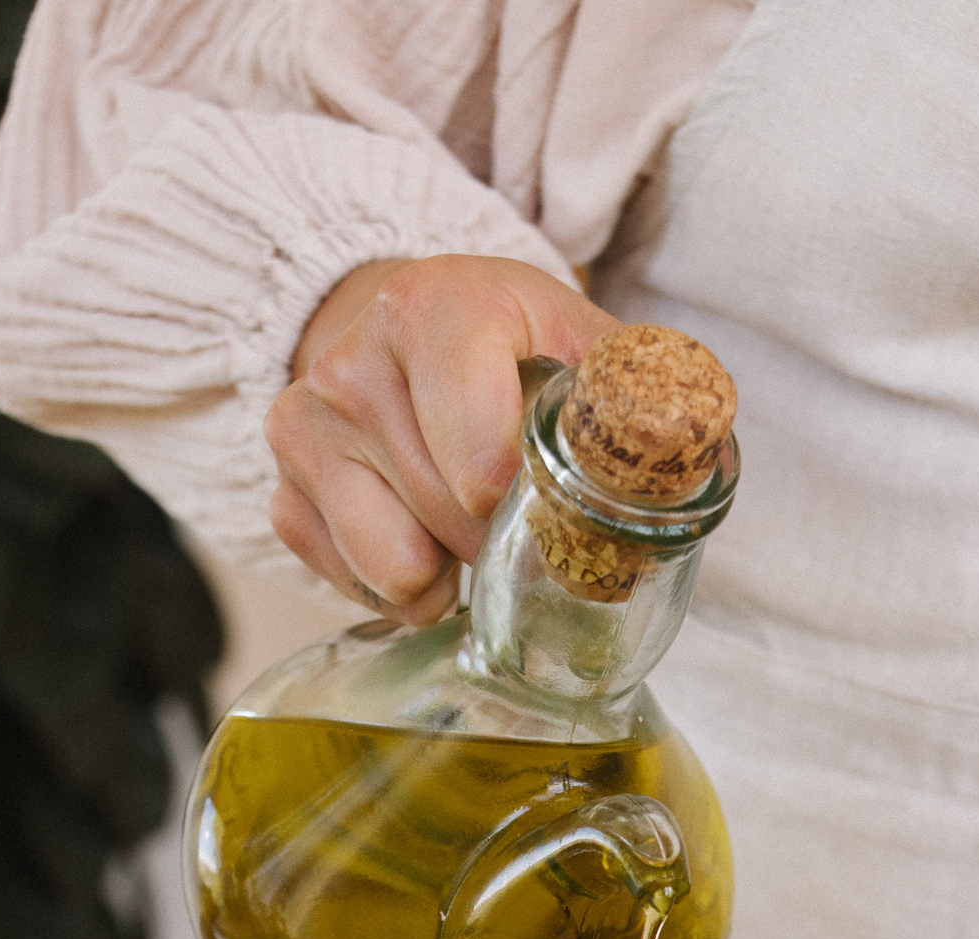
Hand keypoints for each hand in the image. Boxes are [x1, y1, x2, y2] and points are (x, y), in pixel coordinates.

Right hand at [265, 255, 615, 623]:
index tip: (534, 500)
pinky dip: (406, 586)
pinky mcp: (283, 493)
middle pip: (451, 517)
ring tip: (467, 524)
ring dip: (451, 569)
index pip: (477, 446)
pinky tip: (423, 535)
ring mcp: (307, 430)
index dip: (514, 496)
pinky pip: (361, 588)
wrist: (402, 329)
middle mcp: (352, 363)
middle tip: (520, 513)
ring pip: (399, 566)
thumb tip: (694, 446)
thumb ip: (634, 388)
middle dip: (502, 538)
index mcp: (434, 310)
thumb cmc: (505, 344)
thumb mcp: (576, 337)